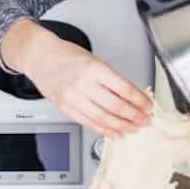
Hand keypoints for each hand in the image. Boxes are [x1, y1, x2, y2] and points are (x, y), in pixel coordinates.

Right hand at [12, 23, 151, 137]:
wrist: (40, 57)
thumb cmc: (68, 56)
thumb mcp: (95, 61)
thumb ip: (111, 79)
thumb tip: (133, 96)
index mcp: (94, 68)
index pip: (124, 88)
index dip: (140, 100)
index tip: (149, 105)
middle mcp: (83, 84)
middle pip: (116, 106)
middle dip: (135, 116)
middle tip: (146, 120)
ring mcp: (73, 98)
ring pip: (103, 118)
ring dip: (122, 126)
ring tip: (134, 128)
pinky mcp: (65, 108)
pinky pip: (88, 123)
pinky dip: (104, 130)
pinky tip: (116, 132)